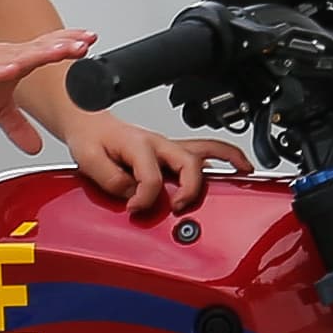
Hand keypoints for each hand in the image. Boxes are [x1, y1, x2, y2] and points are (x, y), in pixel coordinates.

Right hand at [0, 29, 94, 152]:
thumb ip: (18, 126)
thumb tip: (35, 147)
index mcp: (15, 61)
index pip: (47, 49)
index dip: (69, 44)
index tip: (90, 40)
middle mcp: (6, 57)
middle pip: (40, 48)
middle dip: (63, 44)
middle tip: (86, 41)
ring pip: (18, 56)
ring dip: (41, 52)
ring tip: (62, 49)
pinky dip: (0, 69)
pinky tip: (13, 68)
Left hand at [64, 114, 251, 213]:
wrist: (89, 124)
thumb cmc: (91, 140)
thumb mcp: (89, 160)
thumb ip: (110, 180)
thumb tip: (132, 195)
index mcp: (138, 145)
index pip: (151, 178)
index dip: (144, 199)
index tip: (133, 209)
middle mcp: (158, 144)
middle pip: (188, 163)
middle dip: (190, 188)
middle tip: (179, 206)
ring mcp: (168, 146)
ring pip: (205, 150)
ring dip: (226, 161)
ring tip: (244, 174)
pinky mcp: (172, 151)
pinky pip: (205, 151)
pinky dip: (225, 157)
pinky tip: (237, 167)